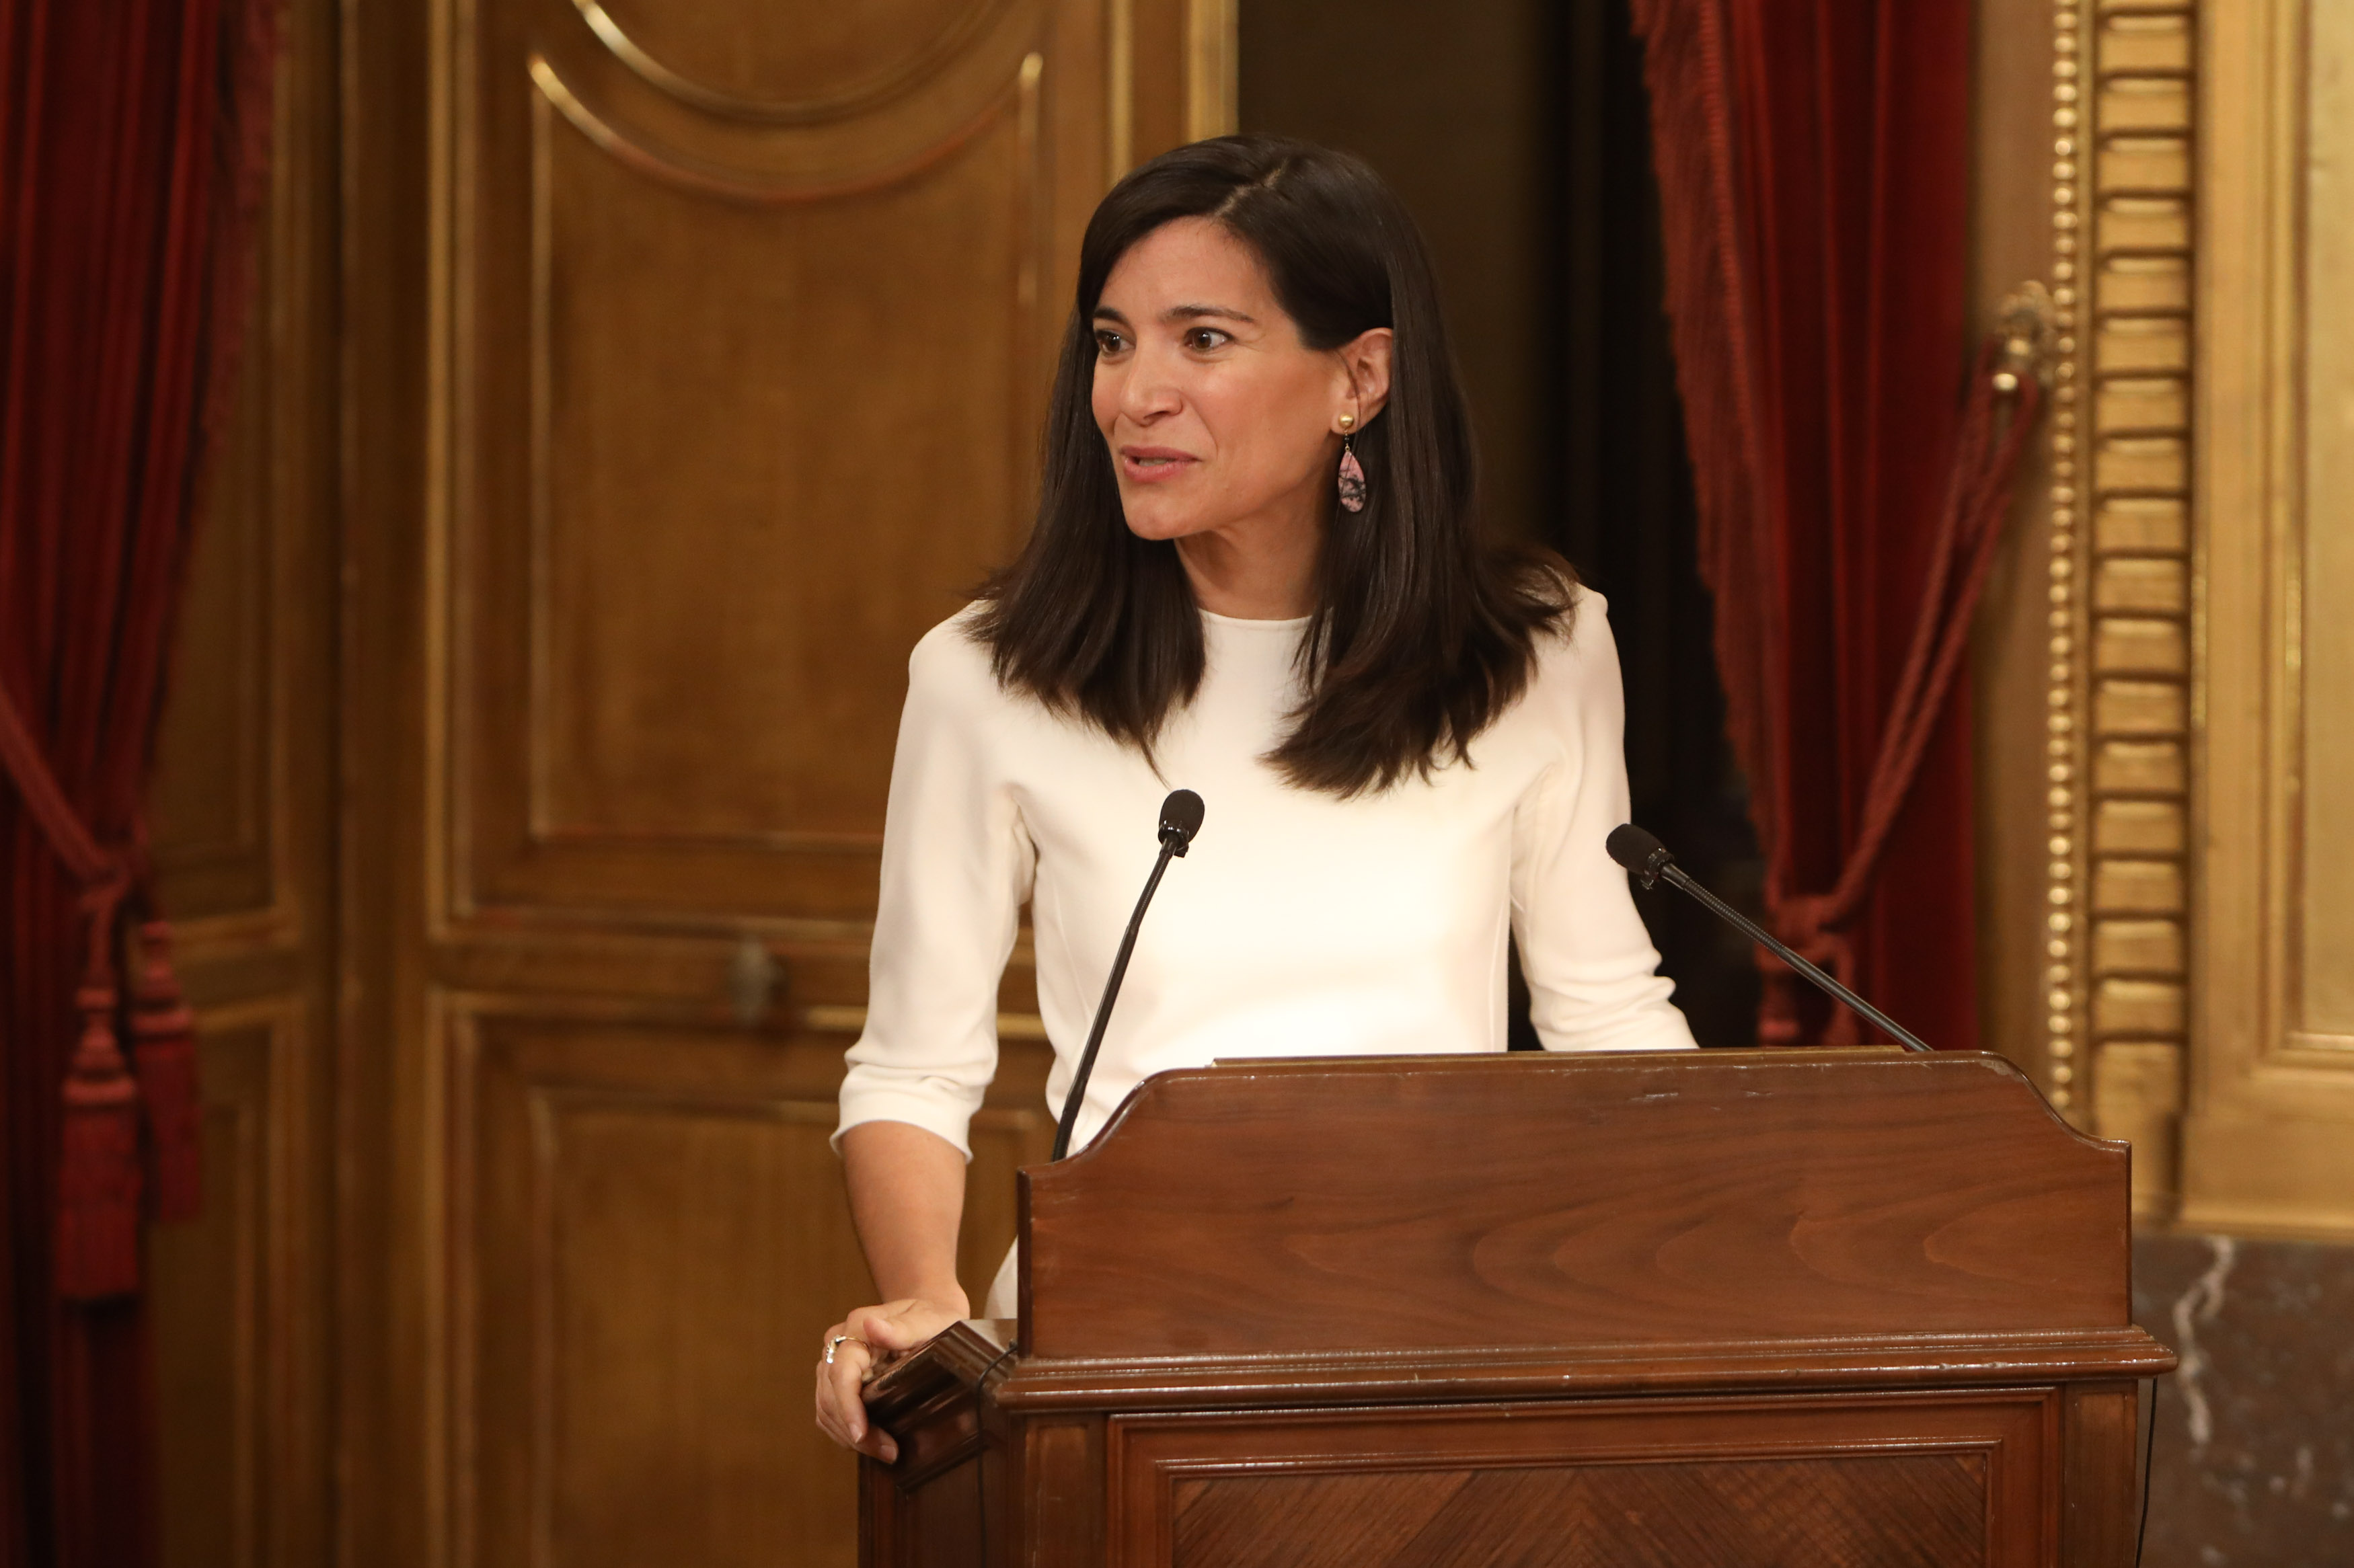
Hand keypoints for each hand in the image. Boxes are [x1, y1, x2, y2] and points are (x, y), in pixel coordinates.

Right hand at [812, 1296, 966, 1462]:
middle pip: (830, 1395)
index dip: (848, 1406)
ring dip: (849, 1436)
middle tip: (889, 1452)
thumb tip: (871, 1326)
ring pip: (826, 1407)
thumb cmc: (933, 1316)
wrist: (929, 1313)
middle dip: (854, 1430)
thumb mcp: (929, 1320)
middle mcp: (837, 1343)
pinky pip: (829, 1411)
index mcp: (856, 1326)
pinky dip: (844, 1431)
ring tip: (885, 1452)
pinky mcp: (836, 1379)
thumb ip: (903, 1327)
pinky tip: (870, 1444)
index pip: (841, 1372)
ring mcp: (833, 1362)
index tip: (861, 1434)